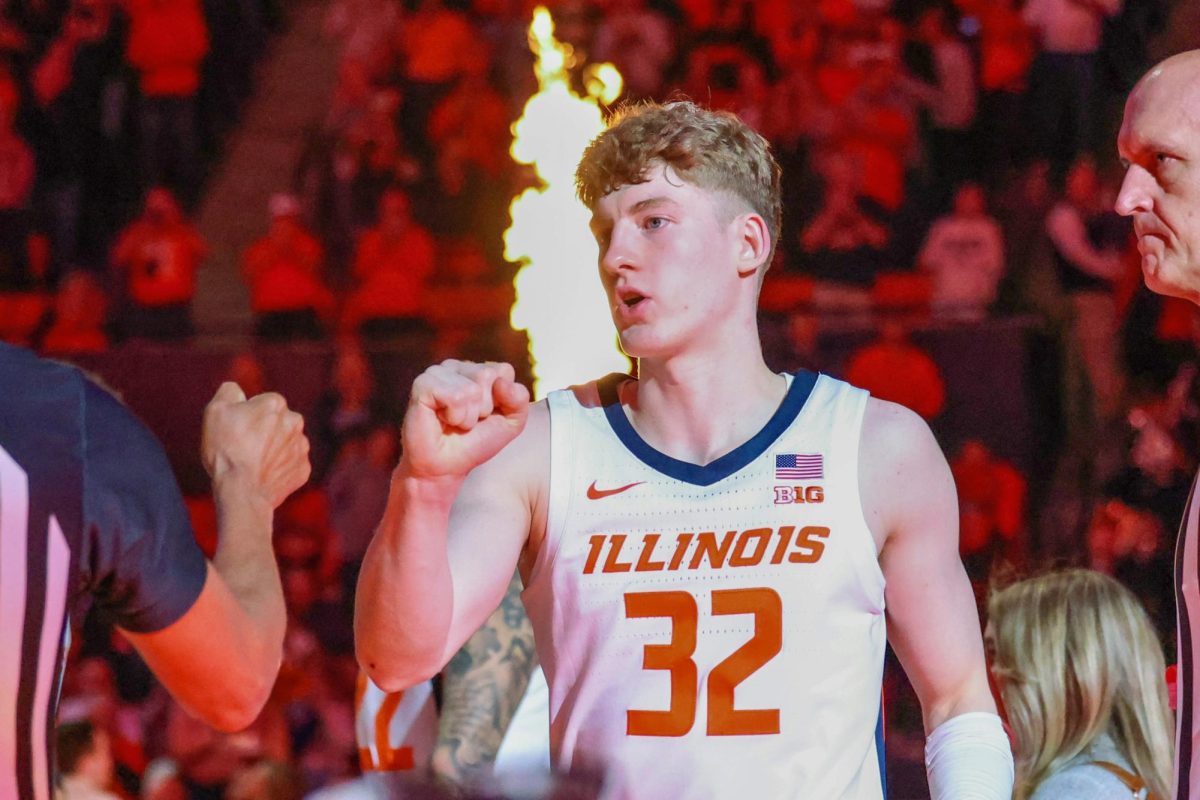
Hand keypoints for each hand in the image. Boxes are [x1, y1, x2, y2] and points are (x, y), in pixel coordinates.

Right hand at [201, 382, 310, 507]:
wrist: (242, 491)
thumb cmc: (227, 449)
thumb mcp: (216, 411)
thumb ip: (228, 392)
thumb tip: (236, 389)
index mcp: (276, 403)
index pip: (259, 403)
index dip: (244, 415)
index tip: (236, 429)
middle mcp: (295, 421)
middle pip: (275, 422)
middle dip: (262, 430)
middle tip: (243, 447)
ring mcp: (302, 447)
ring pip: (284, 443)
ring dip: (272, 449)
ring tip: (252, 463)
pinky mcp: (303, 469)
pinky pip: (289, 464)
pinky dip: (278, 468)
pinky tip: (262, 475)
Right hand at [401, 360, 529, 480]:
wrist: (446, 468)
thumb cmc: (475, 443)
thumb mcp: (510, 423)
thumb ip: (519, 400)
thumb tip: (502, 383)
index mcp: (477, 370)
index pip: (504, 370)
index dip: (501, 400)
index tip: (485, 415)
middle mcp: (457, 366)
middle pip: (487, 375)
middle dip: (483, 408)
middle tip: (466, 421)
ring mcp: (437, 372)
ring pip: (471, 389)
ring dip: (467, 416)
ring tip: (454, 422)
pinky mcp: (423, 385)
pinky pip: (454, 396)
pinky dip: (454, 416)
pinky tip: (442, 419)